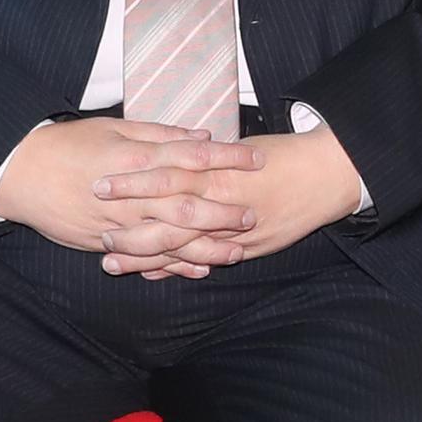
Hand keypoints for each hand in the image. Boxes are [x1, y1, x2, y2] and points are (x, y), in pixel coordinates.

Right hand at [0, 117, 263, 267]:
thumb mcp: (115, 125)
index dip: (227, 159)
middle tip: (253, 214)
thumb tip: (201, 136)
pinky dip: (173, 265)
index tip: (257, 160)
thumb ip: (160, 133)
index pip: (193, 157)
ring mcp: (119, 221)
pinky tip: (198, 269)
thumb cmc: (70, 143)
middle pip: (187, 203)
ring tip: (237, 250)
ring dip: (206, 246)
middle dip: (223, 211)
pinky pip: (145, 258)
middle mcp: (132, 192)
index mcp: (137, 156)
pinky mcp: (106, 242)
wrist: (22, 172)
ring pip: (170, 238)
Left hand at [95, 125, 361, 278]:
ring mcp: (233, 231)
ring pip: (181, 247)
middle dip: (130, 224)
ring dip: (144, 256)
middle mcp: (222, 203)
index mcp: (218, 171)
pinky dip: (176, 269)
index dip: (132, 182)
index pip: (167, 175)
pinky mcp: (245, 249)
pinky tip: (150, 274)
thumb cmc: (282, 155)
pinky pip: (203, 262)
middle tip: (96, 227)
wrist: (326, 175)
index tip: (100, 182)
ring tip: (109, 260)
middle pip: (167, 216)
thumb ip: (206, 156)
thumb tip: (172, 150)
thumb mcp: (239, 148)